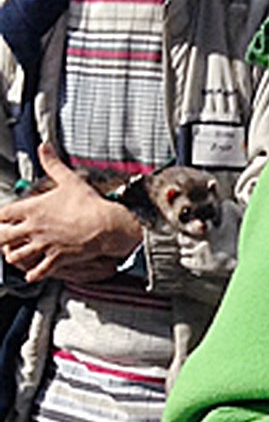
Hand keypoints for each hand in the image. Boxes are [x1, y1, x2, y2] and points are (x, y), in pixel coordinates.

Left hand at [0, 144, 143, 282]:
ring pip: (15, 256)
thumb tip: (44, 148)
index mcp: (34, 209)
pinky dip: (33, 273)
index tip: (2, 217)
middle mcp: (33, 228)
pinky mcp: (55, 258)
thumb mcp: (69, 180)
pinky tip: (32, 271)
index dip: (0, 216)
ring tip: (15, 252)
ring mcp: (43, 245)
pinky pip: (37, 271)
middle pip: (2, 237)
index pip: (3, 214)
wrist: (106, 225)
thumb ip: (53, 164)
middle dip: (0, 237)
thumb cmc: (88, 204)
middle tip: (4, 236)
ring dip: (13, 255)